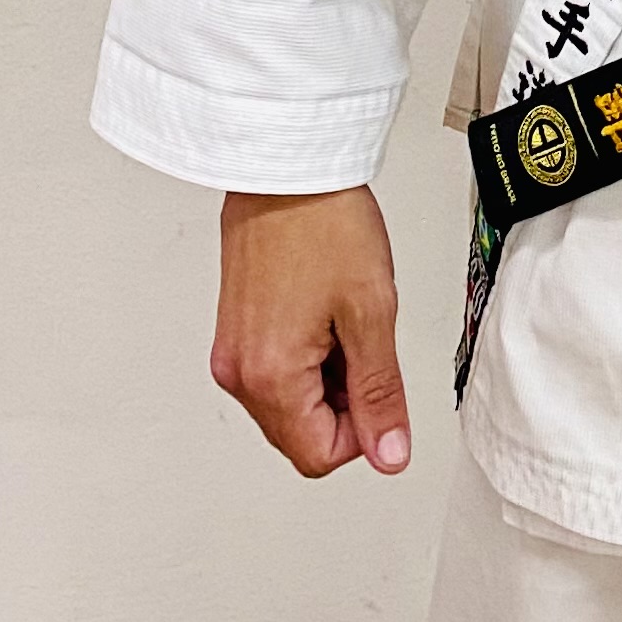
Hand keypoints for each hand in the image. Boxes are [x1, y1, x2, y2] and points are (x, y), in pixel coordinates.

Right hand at [212, 185, 412, 476]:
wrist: (287, 165)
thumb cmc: (324, 221)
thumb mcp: (371, 312)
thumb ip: (379, 393)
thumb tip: (389, 454)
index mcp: (268, 376)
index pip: (318, 456)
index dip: (363, 431)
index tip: (378, 384)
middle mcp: (239, 371)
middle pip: (300, 432)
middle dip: (343, 401)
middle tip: (363, 340)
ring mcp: (232, 349)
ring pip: (289, 402)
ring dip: (326, 377)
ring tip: (343, 316)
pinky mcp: (234, 328)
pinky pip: (274, 371)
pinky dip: (307, 355)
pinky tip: (323, 309)